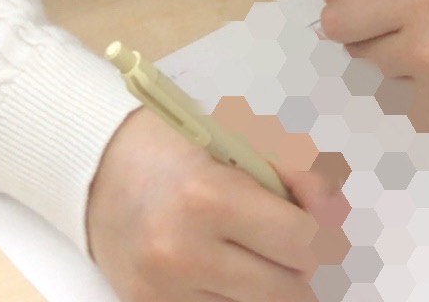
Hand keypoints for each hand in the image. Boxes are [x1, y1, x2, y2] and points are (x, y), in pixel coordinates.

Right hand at [87, 109, 343, 301]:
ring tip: (250, 254)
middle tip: (282, 240)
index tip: (305, 218)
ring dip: (265, 286)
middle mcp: (184, 253)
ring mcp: (164, 290)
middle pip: (287, 291)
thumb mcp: (239, 141)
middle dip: (295, 265)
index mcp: (210, 198)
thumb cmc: (173, 145)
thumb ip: (296, 176)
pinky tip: (224, 269)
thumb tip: (334, 219)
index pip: (303, 244)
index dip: (315, 230)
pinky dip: (230, 297)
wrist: (93, 165)